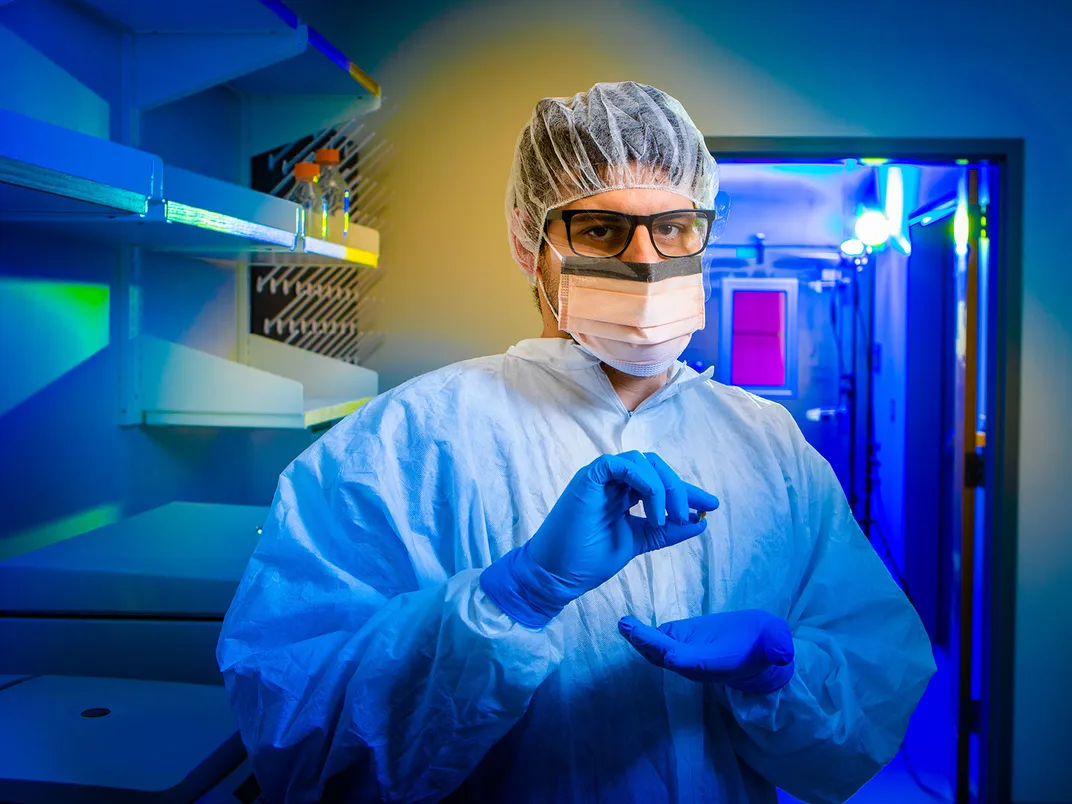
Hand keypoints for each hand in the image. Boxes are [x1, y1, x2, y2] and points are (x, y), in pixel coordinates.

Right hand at [480, 451, 718, 627]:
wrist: (559, 574)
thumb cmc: (590, 559)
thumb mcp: (638, 542)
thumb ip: (666, 532)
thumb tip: (700, 523)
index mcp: (623, 493)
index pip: (659, 482)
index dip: (687, 492)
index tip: (711, 506)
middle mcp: (613, 481)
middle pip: (656, 467)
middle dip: (679, 488)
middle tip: (690, 514)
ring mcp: (600, 477)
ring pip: (643, 461)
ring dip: (663, 487)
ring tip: (666, 519)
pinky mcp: (589, 478)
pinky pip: (622, 465)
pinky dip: (644, 482)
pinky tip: (653, 509)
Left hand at [618, 610, 794, 693]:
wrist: (757, 650)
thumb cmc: (767, 643)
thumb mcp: (777, 640)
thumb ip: (779, 646)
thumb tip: (785, 653)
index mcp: (719, 664)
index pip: (698, 665)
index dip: (684, 659)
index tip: (670, 653)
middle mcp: (697, 665)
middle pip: (670, 658)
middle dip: (651, 645)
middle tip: (632, 629)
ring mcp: (685, 657)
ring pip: (658, 653)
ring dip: (640, 640)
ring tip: (624, 624)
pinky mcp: (679, 644)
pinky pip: (656, 644)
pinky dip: (641, 636)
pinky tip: (627, 624)